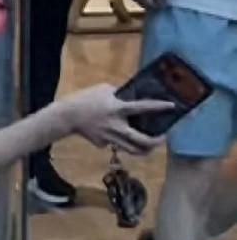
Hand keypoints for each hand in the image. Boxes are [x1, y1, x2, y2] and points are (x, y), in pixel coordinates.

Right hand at [53, 83, 169, 155]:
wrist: (68, 116)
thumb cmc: (85, 99)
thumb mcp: (103, 89)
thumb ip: (119, 93)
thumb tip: (130, 97)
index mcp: (118, 109)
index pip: (143, 107)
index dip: (159, 106)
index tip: (172, 106)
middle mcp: (117, 126)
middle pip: (142, 141)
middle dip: (156, 142)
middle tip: (162, 138)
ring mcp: (110, 138)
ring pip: (133, 150)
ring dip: (144, 149)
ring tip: (150, 145)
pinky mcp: (103, 144)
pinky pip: (116, 144)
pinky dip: (121, 141)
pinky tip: (117, 136)